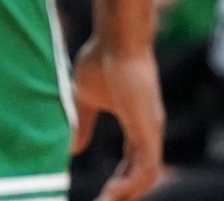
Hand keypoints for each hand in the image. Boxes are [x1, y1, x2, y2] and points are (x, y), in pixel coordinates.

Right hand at [71, 41, 163, 200]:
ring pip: (146, 177)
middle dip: (123, 195)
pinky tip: (111, 196)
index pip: (132, 164)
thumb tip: (72, 149)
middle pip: (141, 176)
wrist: (116, 38)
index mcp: (137, 125)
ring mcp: (151, 129)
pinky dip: (131, 186)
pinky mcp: (149, 128)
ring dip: (126, 195)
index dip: (118, 183)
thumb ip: (83, 124)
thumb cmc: (102, 59)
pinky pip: (147, 168)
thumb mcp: (85, 99)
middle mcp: (148, 130)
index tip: (100, 197)